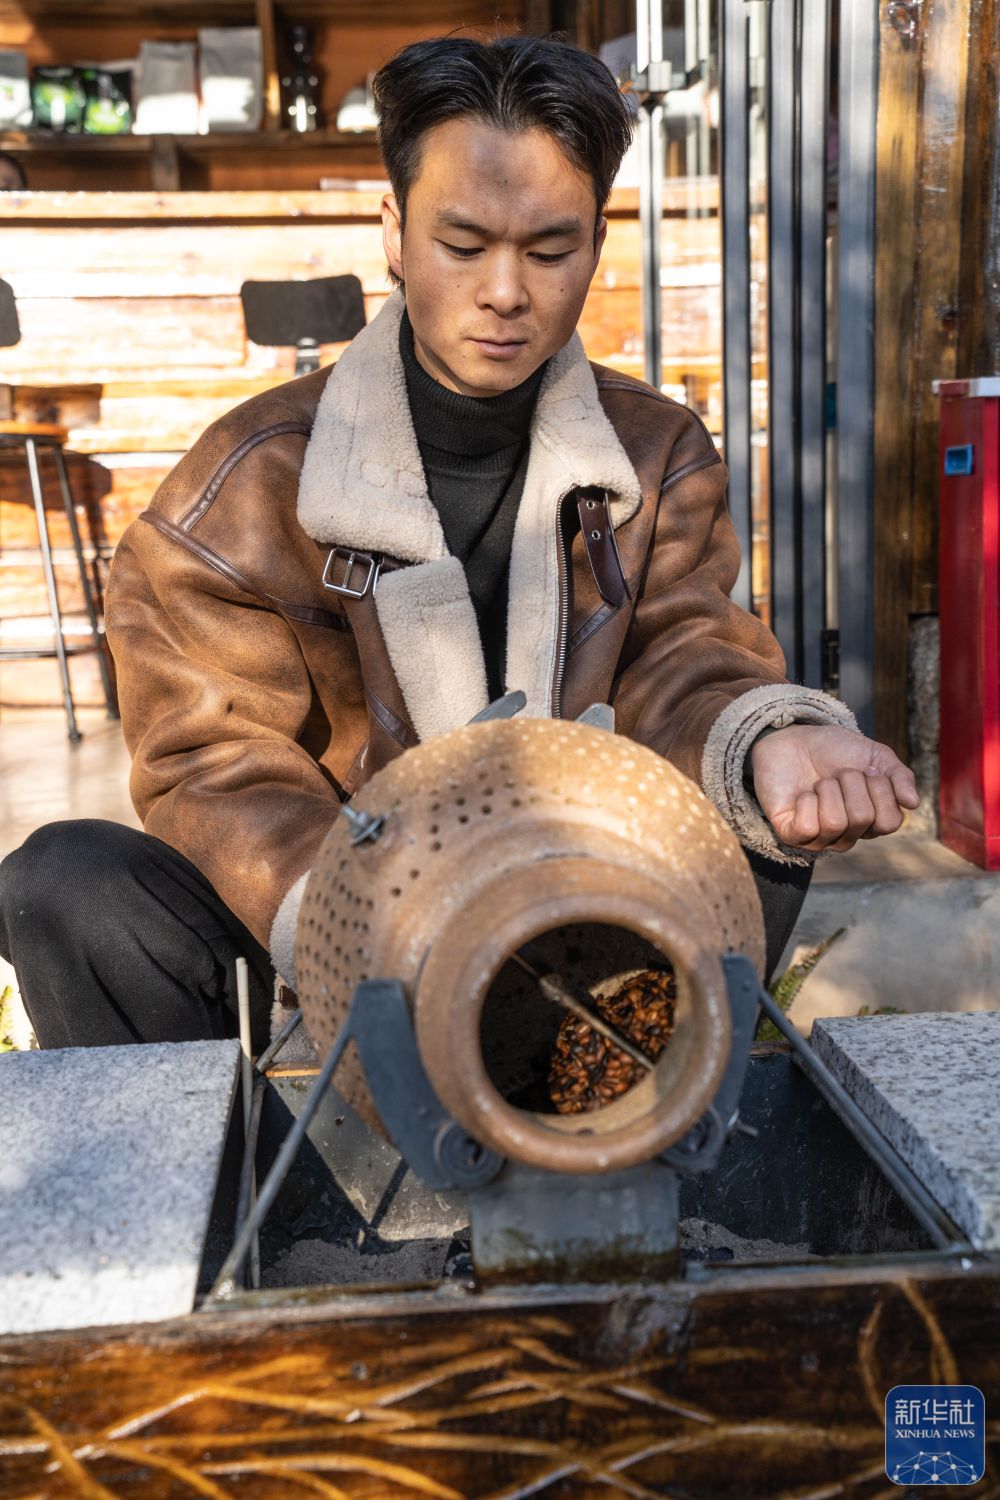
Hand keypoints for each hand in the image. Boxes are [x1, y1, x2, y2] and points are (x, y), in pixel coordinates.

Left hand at [750, 724, 919, 852]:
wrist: (795, 738)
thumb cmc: (837, 752)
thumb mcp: (877, 757)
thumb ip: (900, 777)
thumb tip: (913, 804)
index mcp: (872, 822)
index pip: (890, 822)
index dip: (879, 789)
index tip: (867, 770)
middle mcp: (848, 837)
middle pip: (862, 818)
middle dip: (850, 783)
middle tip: (838, 774)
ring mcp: (819, 838)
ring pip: (835, 822)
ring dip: (827, 789)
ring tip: (820, 783)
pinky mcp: (791, 834)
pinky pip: (807, 827)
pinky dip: (806, 801)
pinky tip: (802, 795)